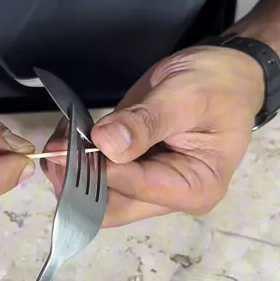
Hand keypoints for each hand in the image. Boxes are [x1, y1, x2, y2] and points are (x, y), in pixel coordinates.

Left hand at [43, 46, 264, 226]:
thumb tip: (106, 145)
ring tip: (59, 134)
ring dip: (71, 171)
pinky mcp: (132, 171)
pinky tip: (67, 134)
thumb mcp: (186, 96)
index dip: (98, 171)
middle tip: (52, 146)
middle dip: (77, 181)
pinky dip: (77, 159)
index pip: (135, 190)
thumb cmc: (218, 85)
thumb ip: (147, 122)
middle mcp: (169, 197)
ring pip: (97, 196)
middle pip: (111, 207)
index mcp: (195, 189)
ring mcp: (149, 187)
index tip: (66, 148)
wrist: (227, 72)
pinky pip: (98, 176)